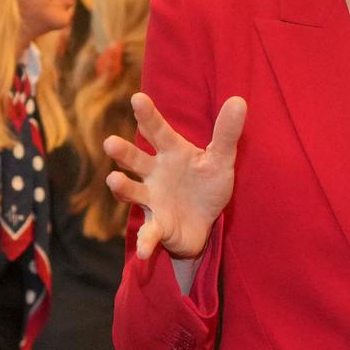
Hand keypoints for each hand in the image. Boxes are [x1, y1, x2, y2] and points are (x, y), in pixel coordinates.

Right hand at [105, 92, 246, 264]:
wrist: (205, 221)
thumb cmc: (207, 183)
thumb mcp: (221, 159)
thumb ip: (227, 133)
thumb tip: (239, 100)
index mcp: (171, 152)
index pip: (158, 131)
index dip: (148, 115)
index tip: (138, 98)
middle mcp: (155, 173)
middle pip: (135, 159)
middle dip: (123, 152)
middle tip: (110, 143)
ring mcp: (152, 199)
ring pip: (132, 191)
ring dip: (122, 186)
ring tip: (114, 180)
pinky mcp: (157, 226)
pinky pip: (148, 234)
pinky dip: (145, 242)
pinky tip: (143, 251)